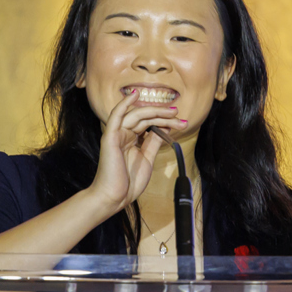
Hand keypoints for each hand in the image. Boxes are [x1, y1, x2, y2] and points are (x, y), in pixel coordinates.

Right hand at [88, 90, 187, 211]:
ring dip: (155, 112)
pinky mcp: (110, 137)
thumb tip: (165, 127)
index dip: (165, 121)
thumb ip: (154, 142)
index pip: (149, 124)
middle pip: (145, 118)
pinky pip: (116, 116)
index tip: (181, 122)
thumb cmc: (129, 182)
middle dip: (163, 115)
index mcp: (131, 140)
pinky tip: (135, 94)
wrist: (114, 197)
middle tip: (178, 114)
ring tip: (171, 112)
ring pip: (136, 116)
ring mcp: (116, 135)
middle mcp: (123, 134)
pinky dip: (124, 104)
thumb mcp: (147, 159)